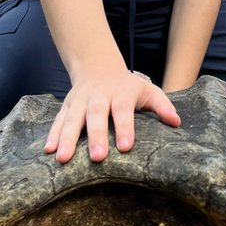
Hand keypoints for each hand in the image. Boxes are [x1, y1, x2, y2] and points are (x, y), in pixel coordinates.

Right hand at [44, 67, 180, 163]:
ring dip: (67, 138)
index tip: (126, 146)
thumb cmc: (127, 86)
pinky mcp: (66, 106)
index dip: (124, 127)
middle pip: (95, 115)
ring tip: (63, 158)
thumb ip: (162, 105)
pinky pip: (58, 120)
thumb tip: (176, 122)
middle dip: (95, 136)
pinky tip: (48, 150)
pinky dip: (53, 134)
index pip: (122, 110)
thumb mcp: (148, 90)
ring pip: (72, 118)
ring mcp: (79, 101)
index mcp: (120, 93)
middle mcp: (98, 96)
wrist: (98, 67)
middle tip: (97, 157)